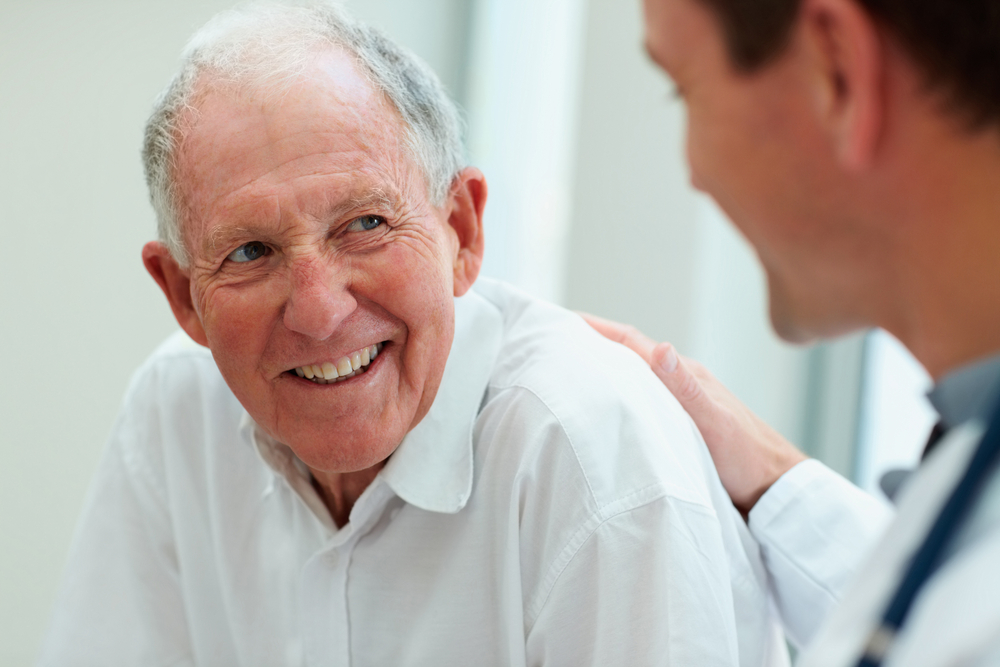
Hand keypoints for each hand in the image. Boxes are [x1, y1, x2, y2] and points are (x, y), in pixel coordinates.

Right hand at [581, 313, 806, 513]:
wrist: (774, 491)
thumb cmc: (748, 459)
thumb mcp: (714, 423)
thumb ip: (686, 388)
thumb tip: (660, 348)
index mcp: (684, 374)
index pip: (630, 342)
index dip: (595, 328)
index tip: (560, 320)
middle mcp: (679, 383)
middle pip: (626, 354)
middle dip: (589, 344)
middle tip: (551, 343)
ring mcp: (679, 403)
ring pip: (631, 377)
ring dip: (601, 369)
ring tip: (566, 371)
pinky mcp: (679, 425)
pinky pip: (639, 400)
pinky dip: (616, 396)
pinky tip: (602, 408)